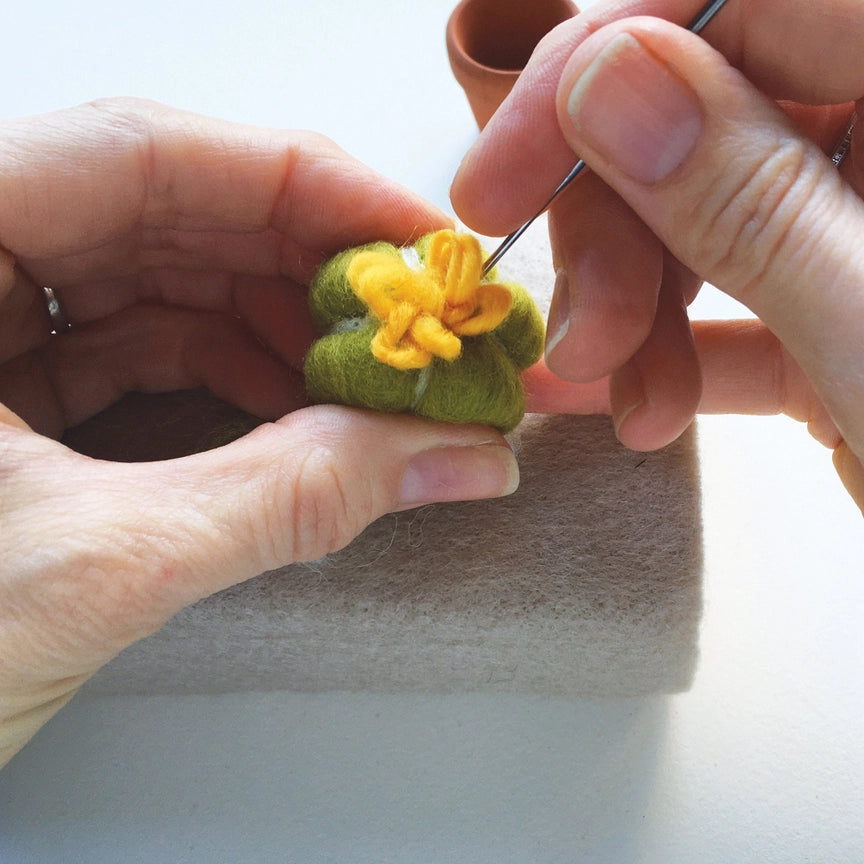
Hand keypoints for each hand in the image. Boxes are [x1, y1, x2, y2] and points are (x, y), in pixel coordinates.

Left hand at [0, 99, 519, 765]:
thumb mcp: (95, 571)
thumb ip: (291, 499)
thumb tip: (454, 454)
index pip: (140, 154)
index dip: (303, 184)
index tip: (415, 238)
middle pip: (166, 213)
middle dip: (309, 267)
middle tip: (416, 322)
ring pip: (163, 280)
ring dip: (282, 328)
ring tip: (370, 384)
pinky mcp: (8, 390)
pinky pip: (141, 346)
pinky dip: (233, 375)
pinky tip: (298, 414)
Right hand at [452, 0, 863, 509]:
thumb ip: (747, 197)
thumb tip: (603, 78)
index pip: (737, 2)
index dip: (600, 62)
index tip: (502, 170)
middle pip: (697, 115)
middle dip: (610, 229)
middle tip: (580, 331)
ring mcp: (855, 230)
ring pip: (700, 214)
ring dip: (634, 307)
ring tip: (623, 398)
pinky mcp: (839, 314)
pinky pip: (732, 302)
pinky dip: (671, 351)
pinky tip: (631, 403)